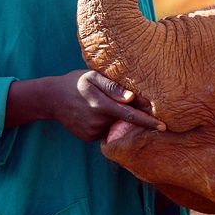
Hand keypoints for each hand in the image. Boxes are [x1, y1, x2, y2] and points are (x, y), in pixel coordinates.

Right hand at [42, 70, 164, 141]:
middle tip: (121, 103)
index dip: (148, 121)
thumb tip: (131, 97)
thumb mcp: (92, 76)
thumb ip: (112, 86)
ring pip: (113, 126)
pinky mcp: (88, 137)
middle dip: (131, 116)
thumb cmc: (75, 82)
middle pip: (124, 121)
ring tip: (98, 104)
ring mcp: (92, 132)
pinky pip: (103, 131)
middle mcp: (98, 122)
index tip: (164, 126)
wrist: (50, 98)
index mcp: (101, 105)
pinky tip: (91, 112)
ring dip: (114, 118)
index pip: (130, 115)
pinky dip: (103, 122)